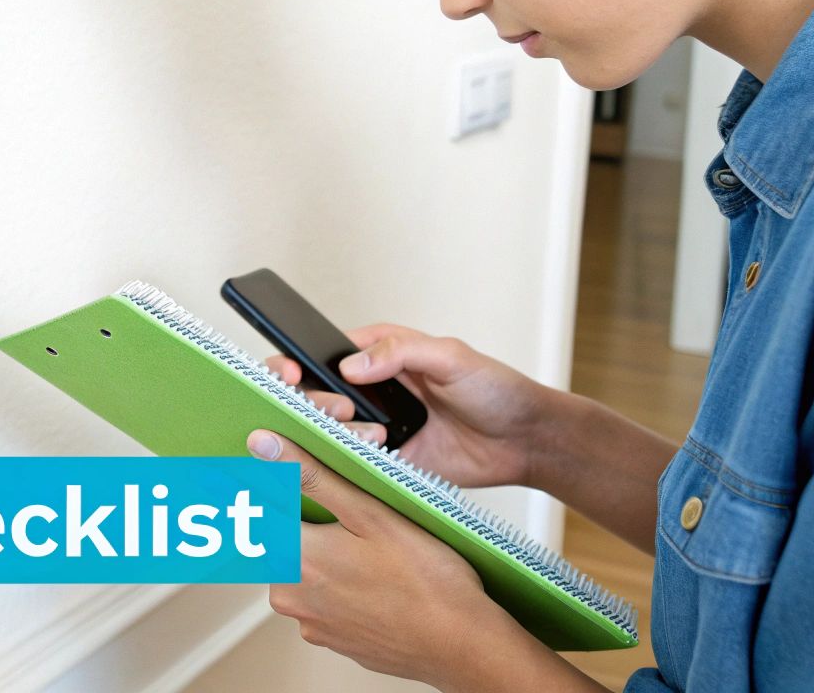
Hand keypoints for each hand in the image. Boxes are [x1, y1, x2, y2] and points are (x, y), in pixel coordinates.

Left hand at [245, 427, 505, 687]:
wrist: (461, 645)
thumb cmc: (427, 580)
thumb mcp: (371, 513)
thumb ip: (312, 477)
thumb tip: (264, 446)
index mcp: (294, 558)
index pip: (262, 510)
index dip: (285, 487)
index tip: (312, 486)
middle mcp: (291, 596)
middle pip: (284, 540)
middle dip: (312, 523)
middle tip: (358, 516)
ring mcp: (310, 623)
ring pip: (305, 570)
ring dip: (328, 555)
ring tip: (374, 552)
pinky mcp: (330, 640)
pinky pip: (324, 600)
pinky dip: (343, 586)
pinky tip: (378, 579)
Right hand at [264, 323, 557, 489]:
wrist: (522, 440)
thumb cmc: (494, 388)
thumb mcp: (450, 356)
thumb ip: (400, 351)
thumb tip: (351, 365)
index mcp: (381, 354)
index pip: (324, 352)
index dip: (298, 362)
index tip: (291, 373)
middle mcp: (372, 390)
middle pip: (315, 393)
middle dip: (314, 401)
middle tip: (340, 409)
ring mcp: (377, 426)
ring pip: (328, 430)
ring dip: (338, 432)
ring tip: (377, 435)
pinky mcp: (388, 460)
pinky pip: (353, 462)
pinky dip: (349, 461)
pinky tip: (372, 454)